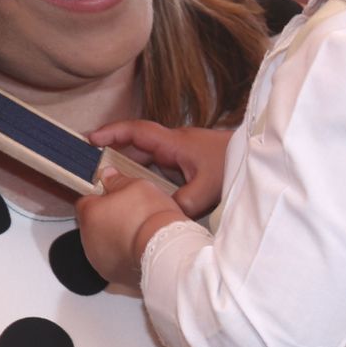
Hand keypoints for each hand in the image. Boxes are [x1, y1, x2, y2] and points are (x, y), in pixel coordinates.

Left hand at [75, 168, 187, 285]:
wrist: (166, 252)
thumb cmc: (151, 219)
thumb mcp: (137, 186)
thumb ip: (117, 180)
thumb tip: (108, 175)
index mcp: (90, 214)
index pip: (85, 201)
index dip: (101, 197)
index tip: (115, 196)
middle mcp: (88, 239)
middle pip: (93, 224)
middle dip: (108, 218)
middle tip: (131, 213)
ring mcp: (98, 260)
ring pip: (102, 244)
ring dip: (114, 239)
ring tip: (138, 232)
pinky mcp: (112, 275)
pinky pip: (113, 261)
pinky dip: (122, 256)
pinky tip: (139, 249)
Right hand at [89, 120, 230, 216]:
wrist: (256, 158)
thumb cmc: (233, 165)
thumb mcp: (205, 191)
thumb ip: (179, 205)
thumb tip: (158, 215)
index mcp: (174, 143)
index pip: (136, 131)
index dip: (111, 133)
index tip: (90, 139)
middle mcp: (174, 145)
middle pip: (136, 147)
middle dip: (113, 156)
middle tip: (91, 170)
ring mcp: (180, 153)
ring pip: (147, 159)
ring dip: (130, 170)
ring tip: (110, 185)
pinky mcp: (187, 164)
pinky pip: (159, 169)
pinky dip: (147, 178)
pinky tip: (141, 194)